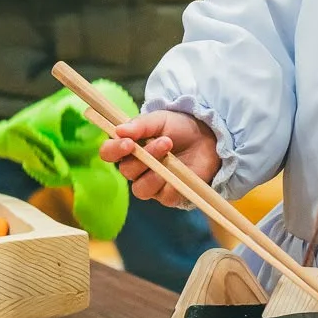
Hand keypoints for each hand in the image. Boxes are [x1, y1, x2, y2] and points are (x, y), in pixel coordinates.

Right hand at [99, 111, 220, 205]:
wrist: (209, 138)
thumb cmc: (180, 127)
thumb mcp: (160, 120)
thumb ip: (140, 125)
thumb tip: (119, 130)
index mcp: (129, 148)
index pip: (109, 153)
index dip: (114, 150)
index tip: (128, 143)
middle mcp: (136, 168)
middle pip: (126, 171)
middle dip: (144, 157)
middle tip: (164, 141)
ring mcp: (152, 184)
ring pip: (141, 189)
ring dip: (154, 174)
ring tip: (170, 155)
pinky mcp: (169, 196)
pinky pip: (163, 197)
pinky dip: (170, 185)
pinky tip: (179, 173)